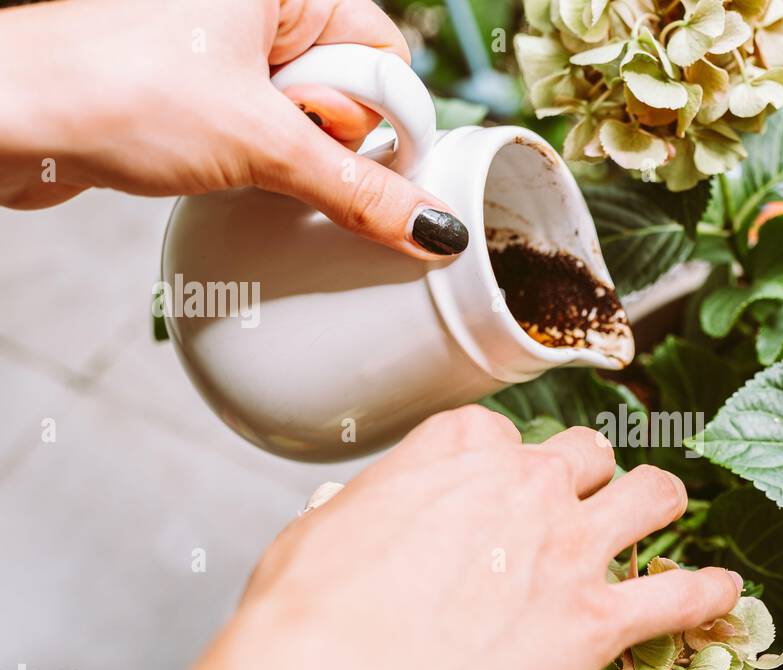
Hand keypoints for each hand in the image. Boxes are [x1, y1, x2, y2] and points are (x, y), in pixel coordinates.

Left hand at [0, 0, 466, 258]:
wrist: (7, 118)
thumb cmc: (108, 87)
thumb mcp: (261, 145)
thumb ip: (359, 189)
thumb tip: (431, 225)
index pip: (383, 53)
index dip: (383, 118)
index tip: (371, 167)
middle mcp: (254, 6)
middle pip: (347, 87)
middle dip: (325, 137)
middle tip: (275, 144)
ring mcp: (221, 43)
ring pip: (304, 118)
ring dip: (289, 157)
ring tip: (234, 154)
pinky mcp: (196, 87)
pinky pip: (264, 132)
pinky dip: (258, 162)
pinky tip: (225, 169)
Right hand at [34, 407, 741, 669]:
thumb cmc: (315, 622)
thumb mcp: (320, 535)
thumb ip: (373, 513)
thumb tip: (375, 521)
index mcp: (457, 453)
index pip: (495, 434)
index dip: (494, 463)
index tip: (488, 487)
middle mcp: (526, 486)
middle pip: (582, 453)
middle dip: (579, 473)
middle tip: (572, 500)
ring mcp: (572, 548)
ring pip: (649, 494)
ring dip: (657, 501)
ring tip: (662, 507)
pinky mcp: (599, 620)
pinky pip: (679, 596)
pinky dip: (705, 594)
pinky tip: (721, 592)